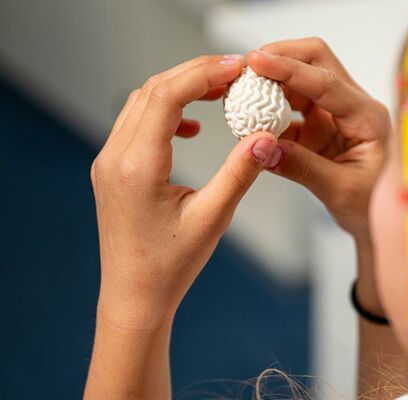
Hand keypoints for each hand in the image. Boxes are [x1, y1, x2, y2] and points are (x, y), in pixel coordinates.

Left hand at [91, 54, 277, 328]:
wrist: (135, 296)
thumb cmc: (171, 265)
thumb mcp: (214, 217)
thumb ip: (240, 171)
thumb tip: (265, 135)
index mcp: (137, 166)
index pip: (166, 96)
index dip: (203, 73)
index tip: (237, 67)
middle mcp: (115, 157)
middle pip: (153, 90)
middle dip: (195, 73)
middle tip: (236, 71)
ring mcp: (108, 161)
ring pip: (143, 102)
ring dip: (181, 89)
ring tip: (221, 91)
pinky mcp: (113, 168)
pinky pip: (137, 122)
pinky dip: (167, 111)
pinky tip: (192, 127)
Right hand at [247, 38, 391, 243]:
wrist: (377, 220)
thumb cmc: (371, 205)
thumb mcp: (340, 191)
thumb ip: (303, 168)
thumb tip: (265, 149)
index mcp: (368, 117)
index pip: (326, 82)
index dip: (289, 69)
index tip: (257, 61)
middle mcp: (354, 107)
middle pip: (317, 62)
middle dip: (281, 57)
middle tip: (246, 68)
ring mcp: (336, 113)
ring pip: (301, 80)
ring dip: (272, 82)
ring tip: (241, 91)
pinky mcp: (319, 125)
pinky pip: (290, 106)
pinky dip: (269, 108)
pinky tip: (250, 117)